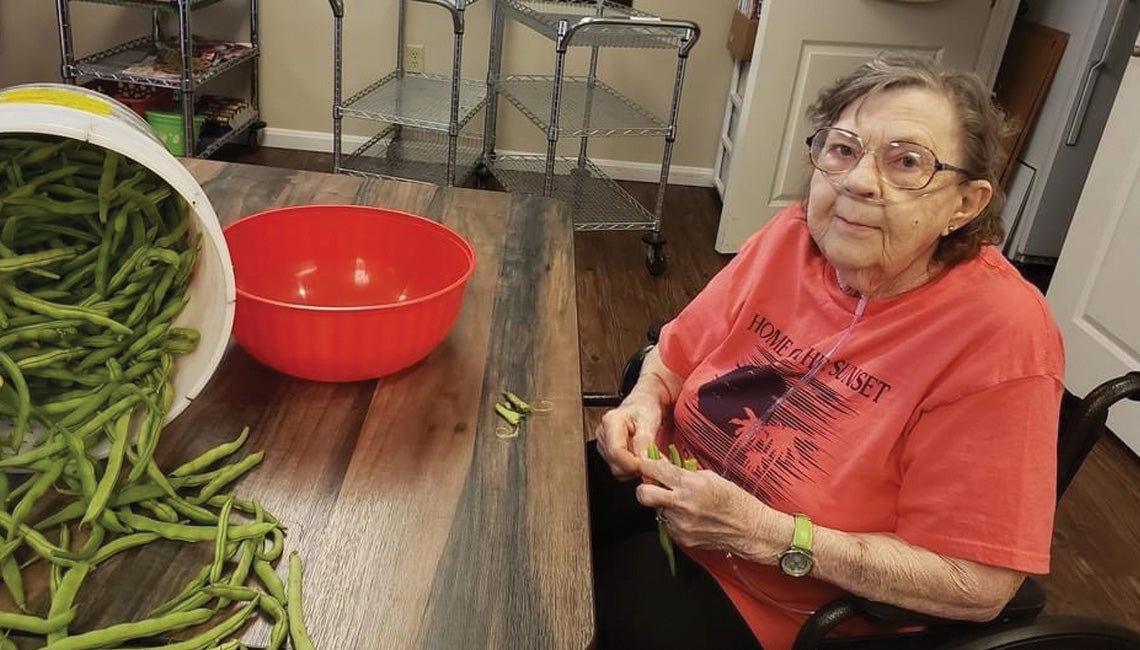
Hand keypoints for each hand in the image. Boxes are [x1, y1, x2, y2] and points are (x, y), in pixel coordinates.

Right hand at [594, 394, 663, 479]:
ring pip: (617, 470)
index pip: (616, 451)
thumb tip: (644, 460)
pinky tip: (638, 457)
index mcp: (611, 422)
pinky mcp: (607, 453)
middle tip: (652, 460)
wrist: (643, 405)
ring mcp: (603, 445)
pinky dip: (631, 469)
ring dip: (634, 469)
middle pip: (615, 464)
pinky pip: (619, 470)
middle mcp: (603, 434)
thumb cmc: (645, 408)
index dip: (633, 463)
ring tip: (645, 456)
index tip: (648, 466)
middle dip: (635, 467)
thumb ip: (645, 441)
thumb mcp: (649, 420)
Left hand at [636, 459, 778, 560]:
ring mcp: (681, 524)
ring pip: (657, 510)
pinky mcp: (682, 539)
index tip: (646, 464)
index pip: (656, 470)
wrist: (750, 530)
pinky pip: (668, 525)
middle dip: (644, 488)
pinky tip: (690, 517)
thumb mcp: (710, 477)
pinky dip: (674, 519)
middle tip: (653, 486)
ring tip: (682, 504)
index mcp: (692, 484)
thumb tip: (661, 464)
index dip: (647, 465)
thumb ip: (684, 472)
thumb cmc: (734, 500)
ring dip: (664, 505)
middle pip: (644, 495)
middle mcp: (683, 505)